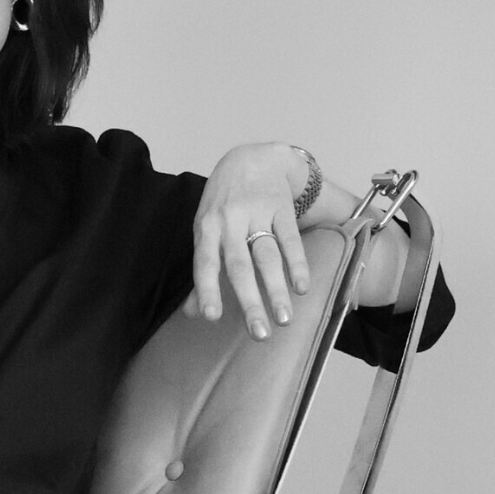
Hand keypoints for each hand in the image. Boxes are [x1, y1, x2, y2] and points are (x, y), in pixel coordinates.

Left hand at [182, 143, 310, 340]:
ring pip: (267, 256)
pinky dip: (298, 264)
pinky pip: (290, 239)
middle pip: (239, 266)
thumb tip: (192, 313)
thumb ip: (203, 271)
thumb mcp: (206, 230)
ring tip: (285, 319)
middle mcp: (229, 222)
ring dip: (276, 289)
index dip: (206, 289)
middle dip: (249, 302)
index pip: (204, 262)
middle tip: (260, 334)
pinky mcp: (281, 208)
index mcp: (206, 229)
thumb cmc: (223, 204)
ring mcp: (256, 213)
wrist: (250, 159)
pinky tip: (302, 287)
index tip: (211, 316)